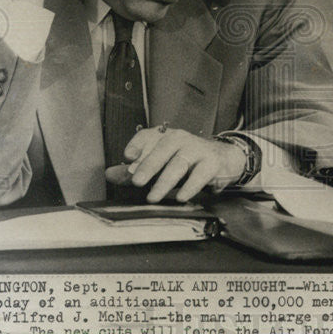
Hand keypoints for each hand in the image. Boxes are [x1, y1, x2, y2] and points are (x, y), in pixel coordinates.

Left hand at [105, 127, 246, 202]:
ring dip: (165, 181)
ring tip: (153, 197)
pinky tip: (181, 197)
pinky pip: (200, 174)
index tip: (127, 156)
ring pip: (179, 163)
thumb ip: (134, 170)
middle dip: (148, 165)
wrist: (224, 159)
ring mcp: (197, 150)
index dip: (138, 145)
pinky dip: (190, 186)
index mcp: (165, 137)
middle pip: (163, 149)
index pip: (148, 136)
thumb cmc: (186, 162)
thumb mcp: (160, 164)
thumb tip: (108, 174)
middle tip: (136, 181)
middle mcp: (180, 139)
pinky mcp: (212, 163)